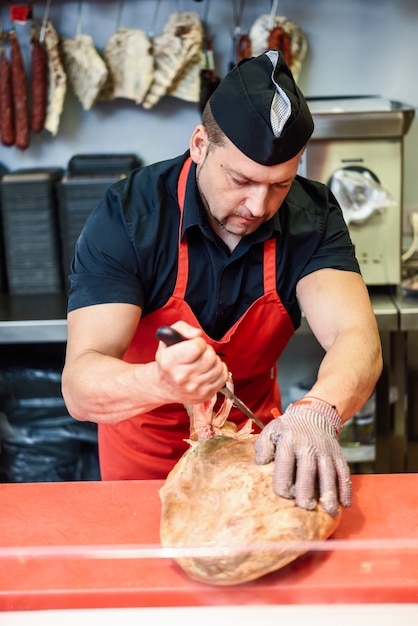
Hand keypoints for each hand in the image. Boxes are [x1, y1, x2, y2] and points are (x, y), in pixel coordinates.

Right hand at [155, 321, 227, 405]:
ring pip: (219, 367)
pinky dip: (219, 371)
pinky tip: (209, 371)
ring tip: (204, 363)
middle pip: (210, 356)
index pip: (197, 346)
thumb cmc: (168, 361)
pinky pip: (223, 377)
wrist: (164, 386)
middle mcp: (182, 377)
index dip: (199, 342)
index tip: (194, 345)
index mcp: (170, 361)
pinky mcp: (205, 395)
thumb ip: (182, 328)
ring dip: (214, 361)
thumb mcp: (167, 340)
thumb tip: (197, 334)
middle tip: (200, 354)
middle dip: (208, 351)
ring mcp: (194, 388)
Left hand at [254, 398, 350, 515]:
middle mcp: (308, 445)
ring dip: (330, 492)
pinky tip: (345, 504)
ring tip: (330, 512)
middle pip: (308, 469)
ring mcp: (325, 450)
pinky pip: (344, 471)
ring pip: (329, 472)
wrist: (312, 415)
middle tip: (306, 508)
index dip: (284, 480)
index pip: (286, 462)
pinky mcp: (338, 454)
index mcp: (289, 441)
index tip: (284, 496)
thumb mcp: (271, 431)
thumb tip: (261, 463)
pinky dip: (346, 488)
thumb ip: (263, 447)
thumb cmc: (287, 429)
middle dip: (308, 489)